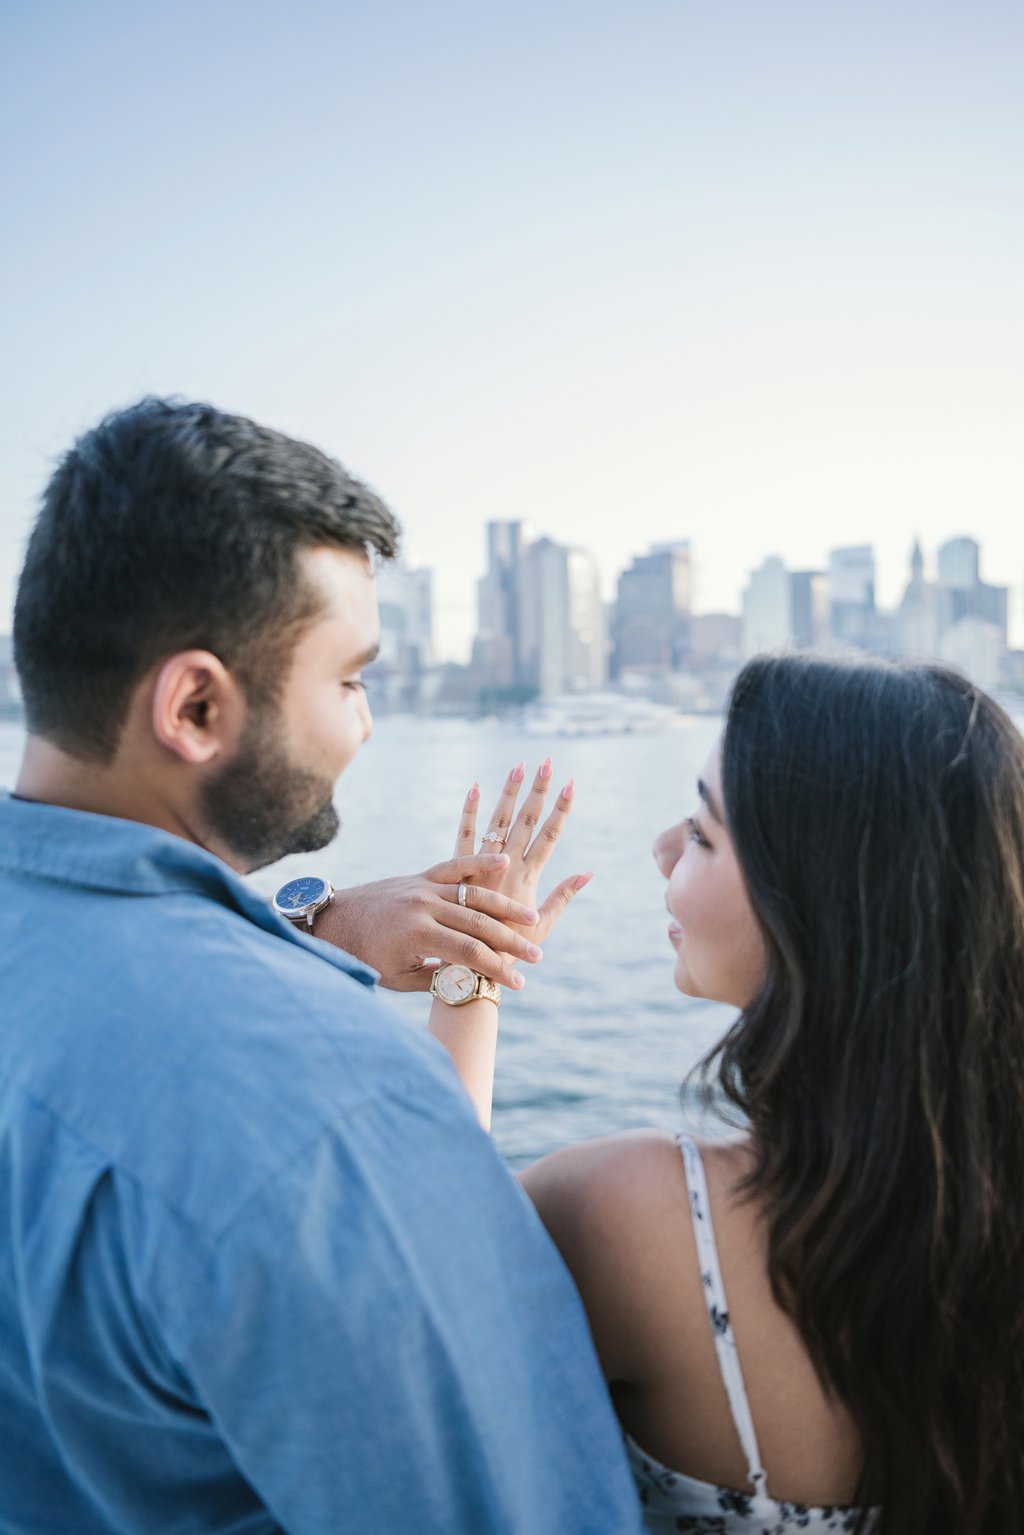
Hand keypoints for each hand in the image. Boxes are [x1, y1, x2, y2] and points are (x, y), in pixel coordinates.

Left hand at [315, 854, 542, 991]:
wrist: (334, 922)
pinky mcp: (420, 876)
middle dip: (511, 942)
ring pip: (474, 894)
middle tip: (537, 957)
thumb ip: (435, 978)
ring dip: (506, 906)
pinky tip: (505, 859)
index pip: (469, 955)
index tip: (519, 984)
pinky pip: (455, 865)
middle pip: (479, 925)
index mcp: (416, 935)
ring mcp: (423, 887)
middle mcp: (423, 907)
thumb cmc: (364, 957)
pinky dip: (480, 862)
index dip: (497, 970)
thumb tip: (473, 980)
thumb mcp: (398, 976)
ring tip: (532, 919)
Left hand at [452, 760, 592, 959]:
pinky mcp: (457, 870)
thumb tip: (588, 872)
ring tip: (519, 766)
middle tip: (547, 762)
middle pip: (526, 820)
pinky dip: (469, 811)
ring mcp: (481, 866)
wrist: (469, 966)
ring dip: (509, 793)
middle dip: (538, 790)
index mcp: (528, 879)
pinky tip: (474, 787)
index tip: (570, 784)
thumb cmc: (510, 952)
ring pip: (498, 821)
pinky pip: (463, 835)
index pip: (549, 835)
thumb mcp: (543, 926)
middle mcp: (506, 867)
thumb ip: (564, 896)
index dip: (561, 809)